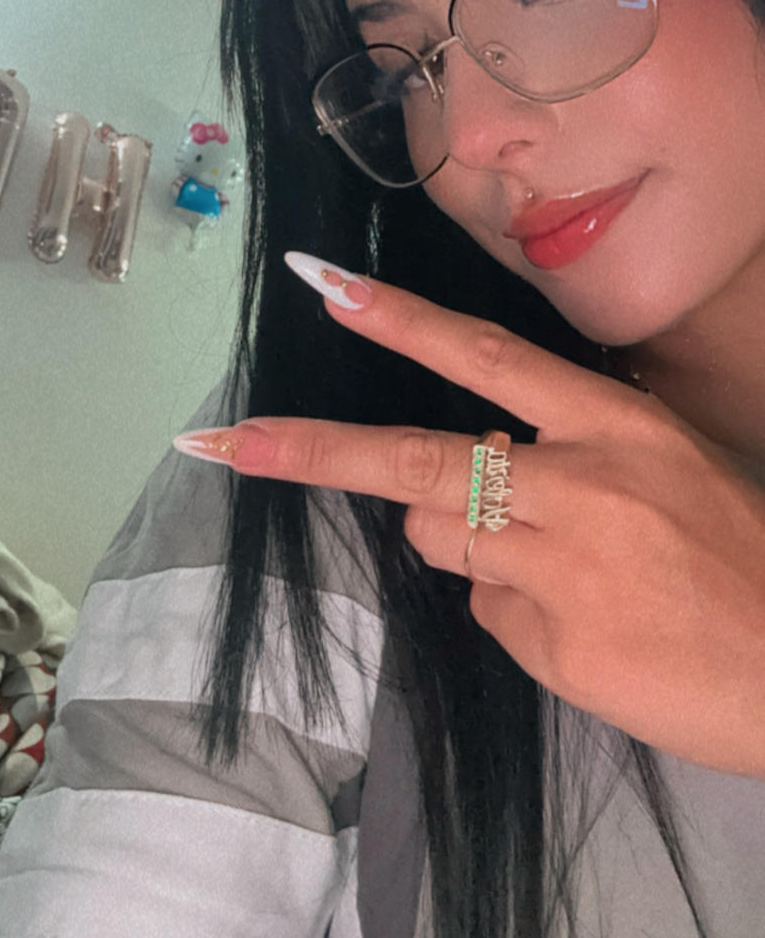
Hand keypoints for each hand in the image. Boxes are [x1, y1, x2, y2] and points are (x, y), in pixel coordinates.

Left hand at [175, 269, 764, 777]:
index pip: (484, 360)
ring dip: (464, 540)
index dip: (400, 321)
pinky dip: (516, 610)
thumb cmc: (741, 553)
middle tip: (223, 444)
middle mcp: (577, 487)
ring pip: (442, 539)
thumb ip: (564, 461)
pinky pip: (491, 612)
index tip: (327, 290)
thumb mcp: (663, 471)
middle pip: (416, 464)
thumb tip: (473, 488)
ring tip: (566, 569)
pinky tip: (590, 626)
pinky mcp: (551, 647)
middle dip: (315, 452)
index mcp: (615, 427)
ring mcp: (558, 570)